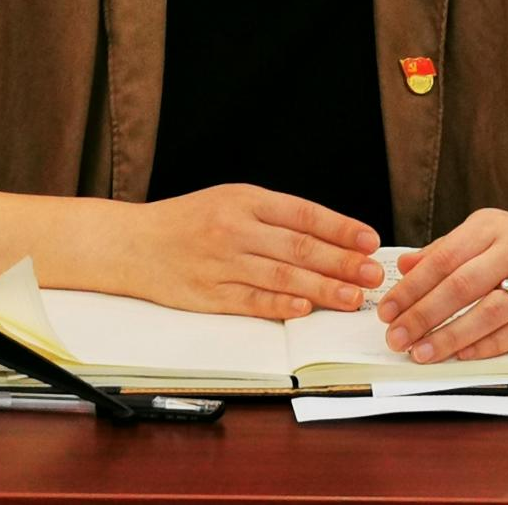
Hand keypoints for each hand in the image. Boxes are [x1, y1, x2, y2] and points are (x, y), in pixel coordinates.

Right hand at [129, 183, 382, 319]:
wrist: (135, 243)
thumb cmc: (188, 220)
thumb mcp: (230, 199)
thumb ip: (274, 216)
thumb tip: (327, 236)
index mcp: (244, 199)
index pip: (304, 213)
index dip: (340, 228)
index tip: (369, 240)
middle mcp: (235, 228)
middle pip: (299, 247)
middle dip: (342, 262)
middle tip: (372, 274)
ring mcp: (222, 263)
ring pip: (282, 276)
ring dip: (323, 289)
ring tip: (352, 297)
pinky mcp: (210, 294)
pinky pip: (253, 300)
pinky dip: (281, 304)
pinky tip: (305, 309)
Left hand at [377, 207, 507, 362]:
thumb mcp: (481, 235)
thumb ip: (442, 251)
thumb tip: (403, 266)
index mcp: (490, 226)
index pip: (443, 258)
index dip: (412, 287)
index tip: (387, 310)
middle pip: (463, 286)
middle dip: (424, 315)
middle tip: (396, 337)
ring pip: (489, 312)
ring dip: (451, 336)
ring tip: (422, 352)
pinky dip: (487, 346)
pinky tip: (461, 355)